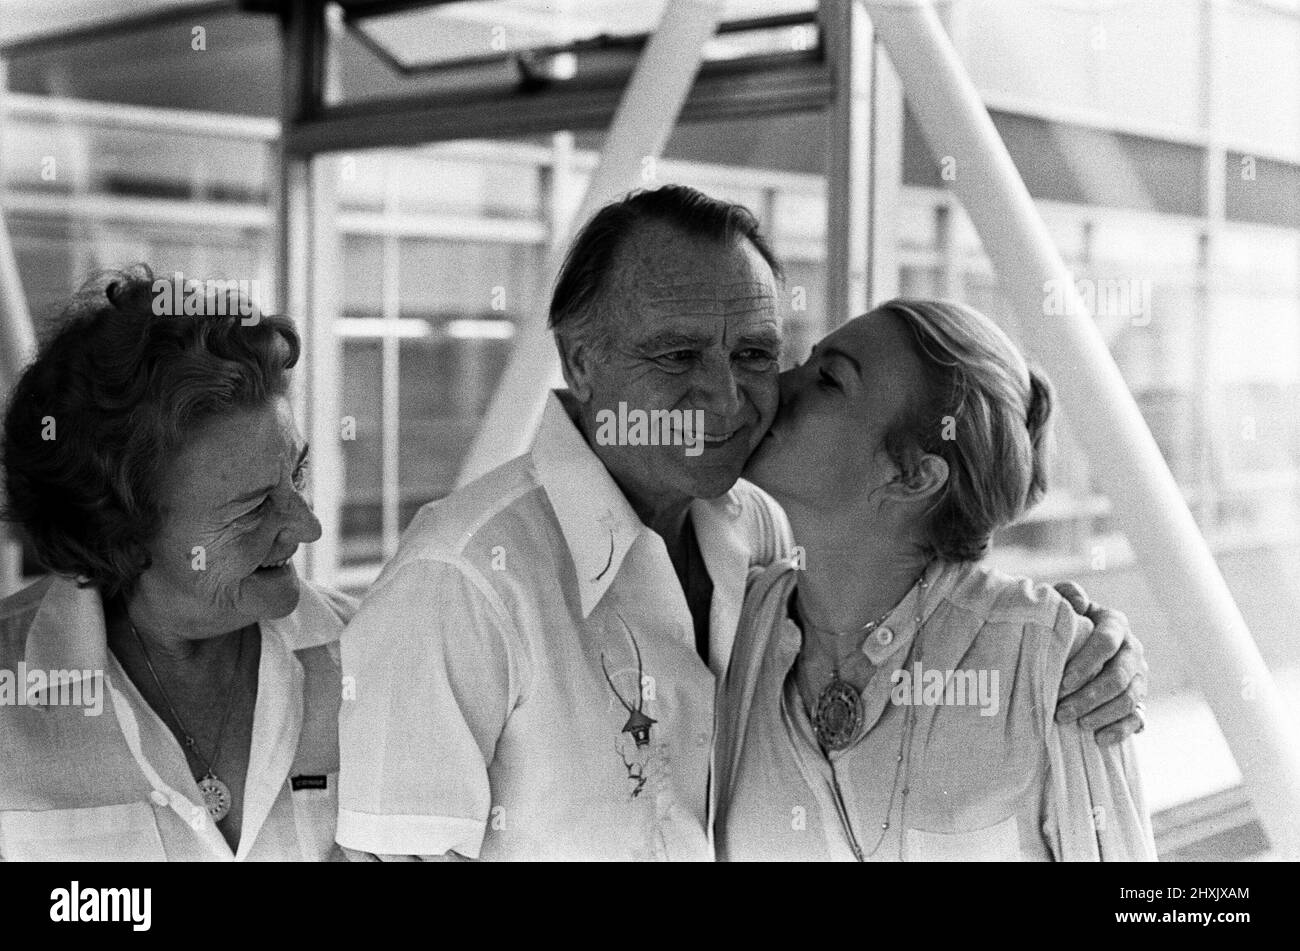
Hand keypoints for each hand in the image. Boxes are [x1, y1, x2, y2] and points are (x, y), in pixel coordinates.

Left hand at [1053, 581, 1148, 745]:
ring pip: (1128, 699)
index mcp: (1115, 623)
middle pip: (1118, 676)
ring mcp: (1139, 676)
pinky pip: (1138, 719)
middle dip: (1089, 697)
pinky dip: (1120, 730)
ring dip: (1101, 714)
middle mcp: (1132, 649)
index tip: (1061, 683)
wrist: (1075, 646)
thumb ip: (1067, 594)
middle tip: (1062, 712)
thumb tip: (1078, 601)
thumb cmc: (1065, 624)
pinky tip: (1099, 739)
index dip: (1084, 664)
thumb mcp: (1062, 602)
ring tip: (1075, 724)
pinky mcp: (1139, 700)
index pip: (1105, 643)